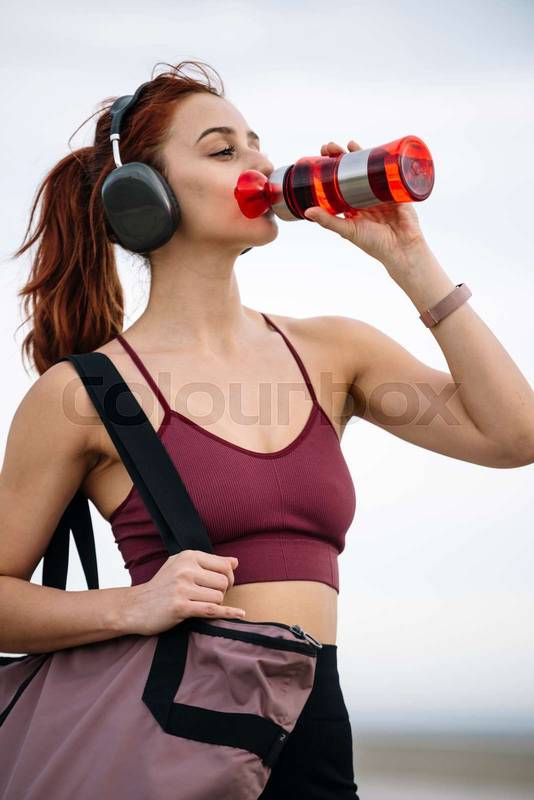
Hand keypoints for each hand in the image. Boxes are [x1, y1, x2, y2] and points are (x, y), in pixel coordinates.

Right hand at [124, 550, 246, 635]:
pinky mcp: (180, 607)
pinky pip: (211, 610)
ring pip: (218, 598)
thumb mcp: (181, 566)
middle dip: (222, 593)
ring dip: (214, 605)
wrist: (135, 606)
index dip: (229, 577)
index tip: (223, 586)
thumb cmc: (161, 587)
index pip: (224, 565)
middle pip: (224, 582)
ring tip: (199, 605)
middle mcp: (185, 569)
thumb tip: (235, 562)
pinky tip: (240, 614)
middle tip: (210, 598)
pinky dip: (228, 613)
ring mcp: (182, 588)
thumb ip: (209, 563)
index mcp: (188, 556)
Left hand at [304, 140, 426, 270]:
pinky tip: (376, 149)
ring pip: (369, 168)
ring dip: (359, 154)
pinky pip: (390, 171)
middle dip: (341, 156)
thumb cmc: (375, 244)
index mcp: (353, 205)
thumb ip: (329, 221)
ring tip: (349, 144)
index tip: (321, 157)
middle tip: (330, 147)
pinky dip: (383, 159)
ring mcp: (381, 191)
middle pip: (352, 171)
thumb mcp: (348, 230)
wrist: (402, 249)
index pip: (338, 182)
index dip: (330, 169)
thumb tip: (307, 211)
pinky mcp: (397, 189)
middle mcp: (365, 196)